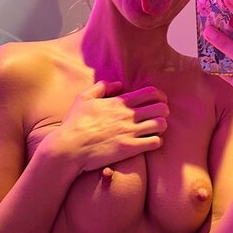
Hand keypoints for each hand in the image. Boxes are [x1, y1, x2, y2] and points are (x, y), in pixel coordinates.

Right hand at [53, 81, 169, 171]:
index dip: (160, 96)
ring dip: (161, 126)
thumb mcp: (83, 98)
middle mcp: (128, 115)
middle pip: (161, 108)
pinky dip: (156, 141)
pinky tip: (150, 142)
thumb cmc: (74, 123)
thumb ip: (102, 87)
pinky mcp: (130, 148)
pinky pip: (155, 142)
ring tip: (155, 129)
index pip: (150, 93)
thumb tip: (118, 84)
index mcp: (119, 102)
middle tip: (160, 115)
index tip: (160, 100)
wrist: (69, 148)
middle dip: (164, 111)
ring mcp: (130, 132)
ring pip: (161, 125)